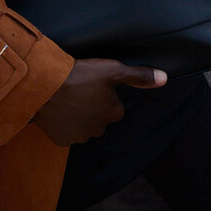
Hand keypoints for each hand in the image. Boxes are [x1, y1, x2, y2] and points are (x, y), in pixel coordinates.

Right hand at [32, 58, 166, 146]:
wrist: (46, 86)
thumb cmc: (81, 75)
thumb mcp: (113, 69)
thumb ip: (139, 76)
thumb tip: (165, 78)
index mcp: (114, 113)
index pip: (114, 105)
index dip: (104, 93)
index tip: (92, 82)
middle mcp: (100, 129)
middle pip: (99, 117)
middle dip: (92, 106)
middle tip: (79, 89)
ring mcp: (80, 137)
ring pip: (83, 125)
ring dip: (78, 115)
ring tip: (67, 97)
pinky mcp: (62, 140)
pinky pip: (66, 132)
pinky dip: (64, 123)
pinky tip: (58, 109)